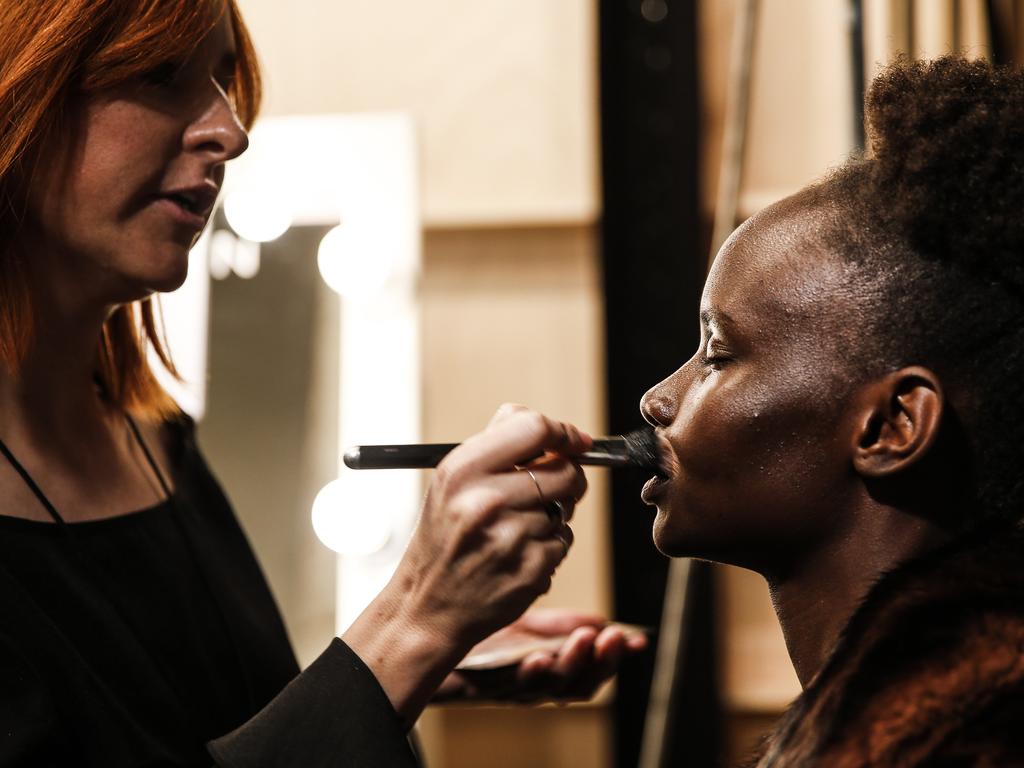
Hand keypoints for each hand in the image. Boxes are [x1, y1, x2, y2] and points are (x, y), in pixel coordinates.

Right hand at [343, 405, 591, 726]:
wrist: (428, 607)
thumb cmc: (443, 539)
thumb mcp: (451, 482)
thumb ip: (496, 444)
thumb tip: (549, 425)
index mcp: (463, 470)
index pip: (534, 428)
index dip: (563, 432)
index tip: (575, 441)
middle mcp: (485, 501)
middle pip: (565, 470)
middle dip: (568, 477)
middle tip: (551, 488)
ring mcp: (510, 538)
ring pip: (566, 509)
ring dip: (554, 516)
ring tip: (517, 529)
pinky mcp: (530, 570)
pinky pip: (563, 542)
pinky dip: (549, 547)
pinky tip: (518, 555)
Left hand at [435, 608, 648, 703]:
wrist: (428, 638)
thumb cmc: (482, 633)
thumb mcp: (529, 624)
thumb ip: (563, 626)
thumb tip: (604, 624)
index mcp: (550, 668)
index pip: (591, 669)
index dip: (615, 658)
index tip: (635, 639)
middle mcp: (535, 684)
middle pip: (578, 685)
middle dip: (600, 663)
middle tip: (612, 639)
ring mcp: (510, 687)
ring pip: (549, 686)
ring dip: (570, 664)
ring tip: (583, 640)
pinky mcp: (484, 683)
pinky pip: (509, 684)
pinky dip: (528, 674)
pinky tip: (538, 658)